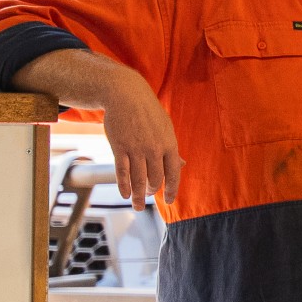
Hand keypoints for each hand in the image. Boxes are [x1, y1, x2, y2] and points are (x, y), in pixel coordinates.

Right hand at [99, 77, 182, 209]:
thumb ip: (172, 149)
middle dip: (152, 191)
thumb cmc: (148, 112)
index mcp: (169, 144)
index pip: (174, 174)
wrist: (126, 95)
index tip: (168, 201)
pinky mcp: (119, 147)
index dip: (171, 190)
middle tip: (148, 196)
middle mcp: (154, 149)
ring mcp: (136, 149)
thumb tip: (182, 165)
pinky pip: (122, 172)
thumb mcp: (166, 128)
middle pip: (155, 179)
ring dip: (138, 196)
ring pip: (138, 180)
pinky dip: (124, 186)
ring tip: (137, 206)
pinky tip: (125, 195)